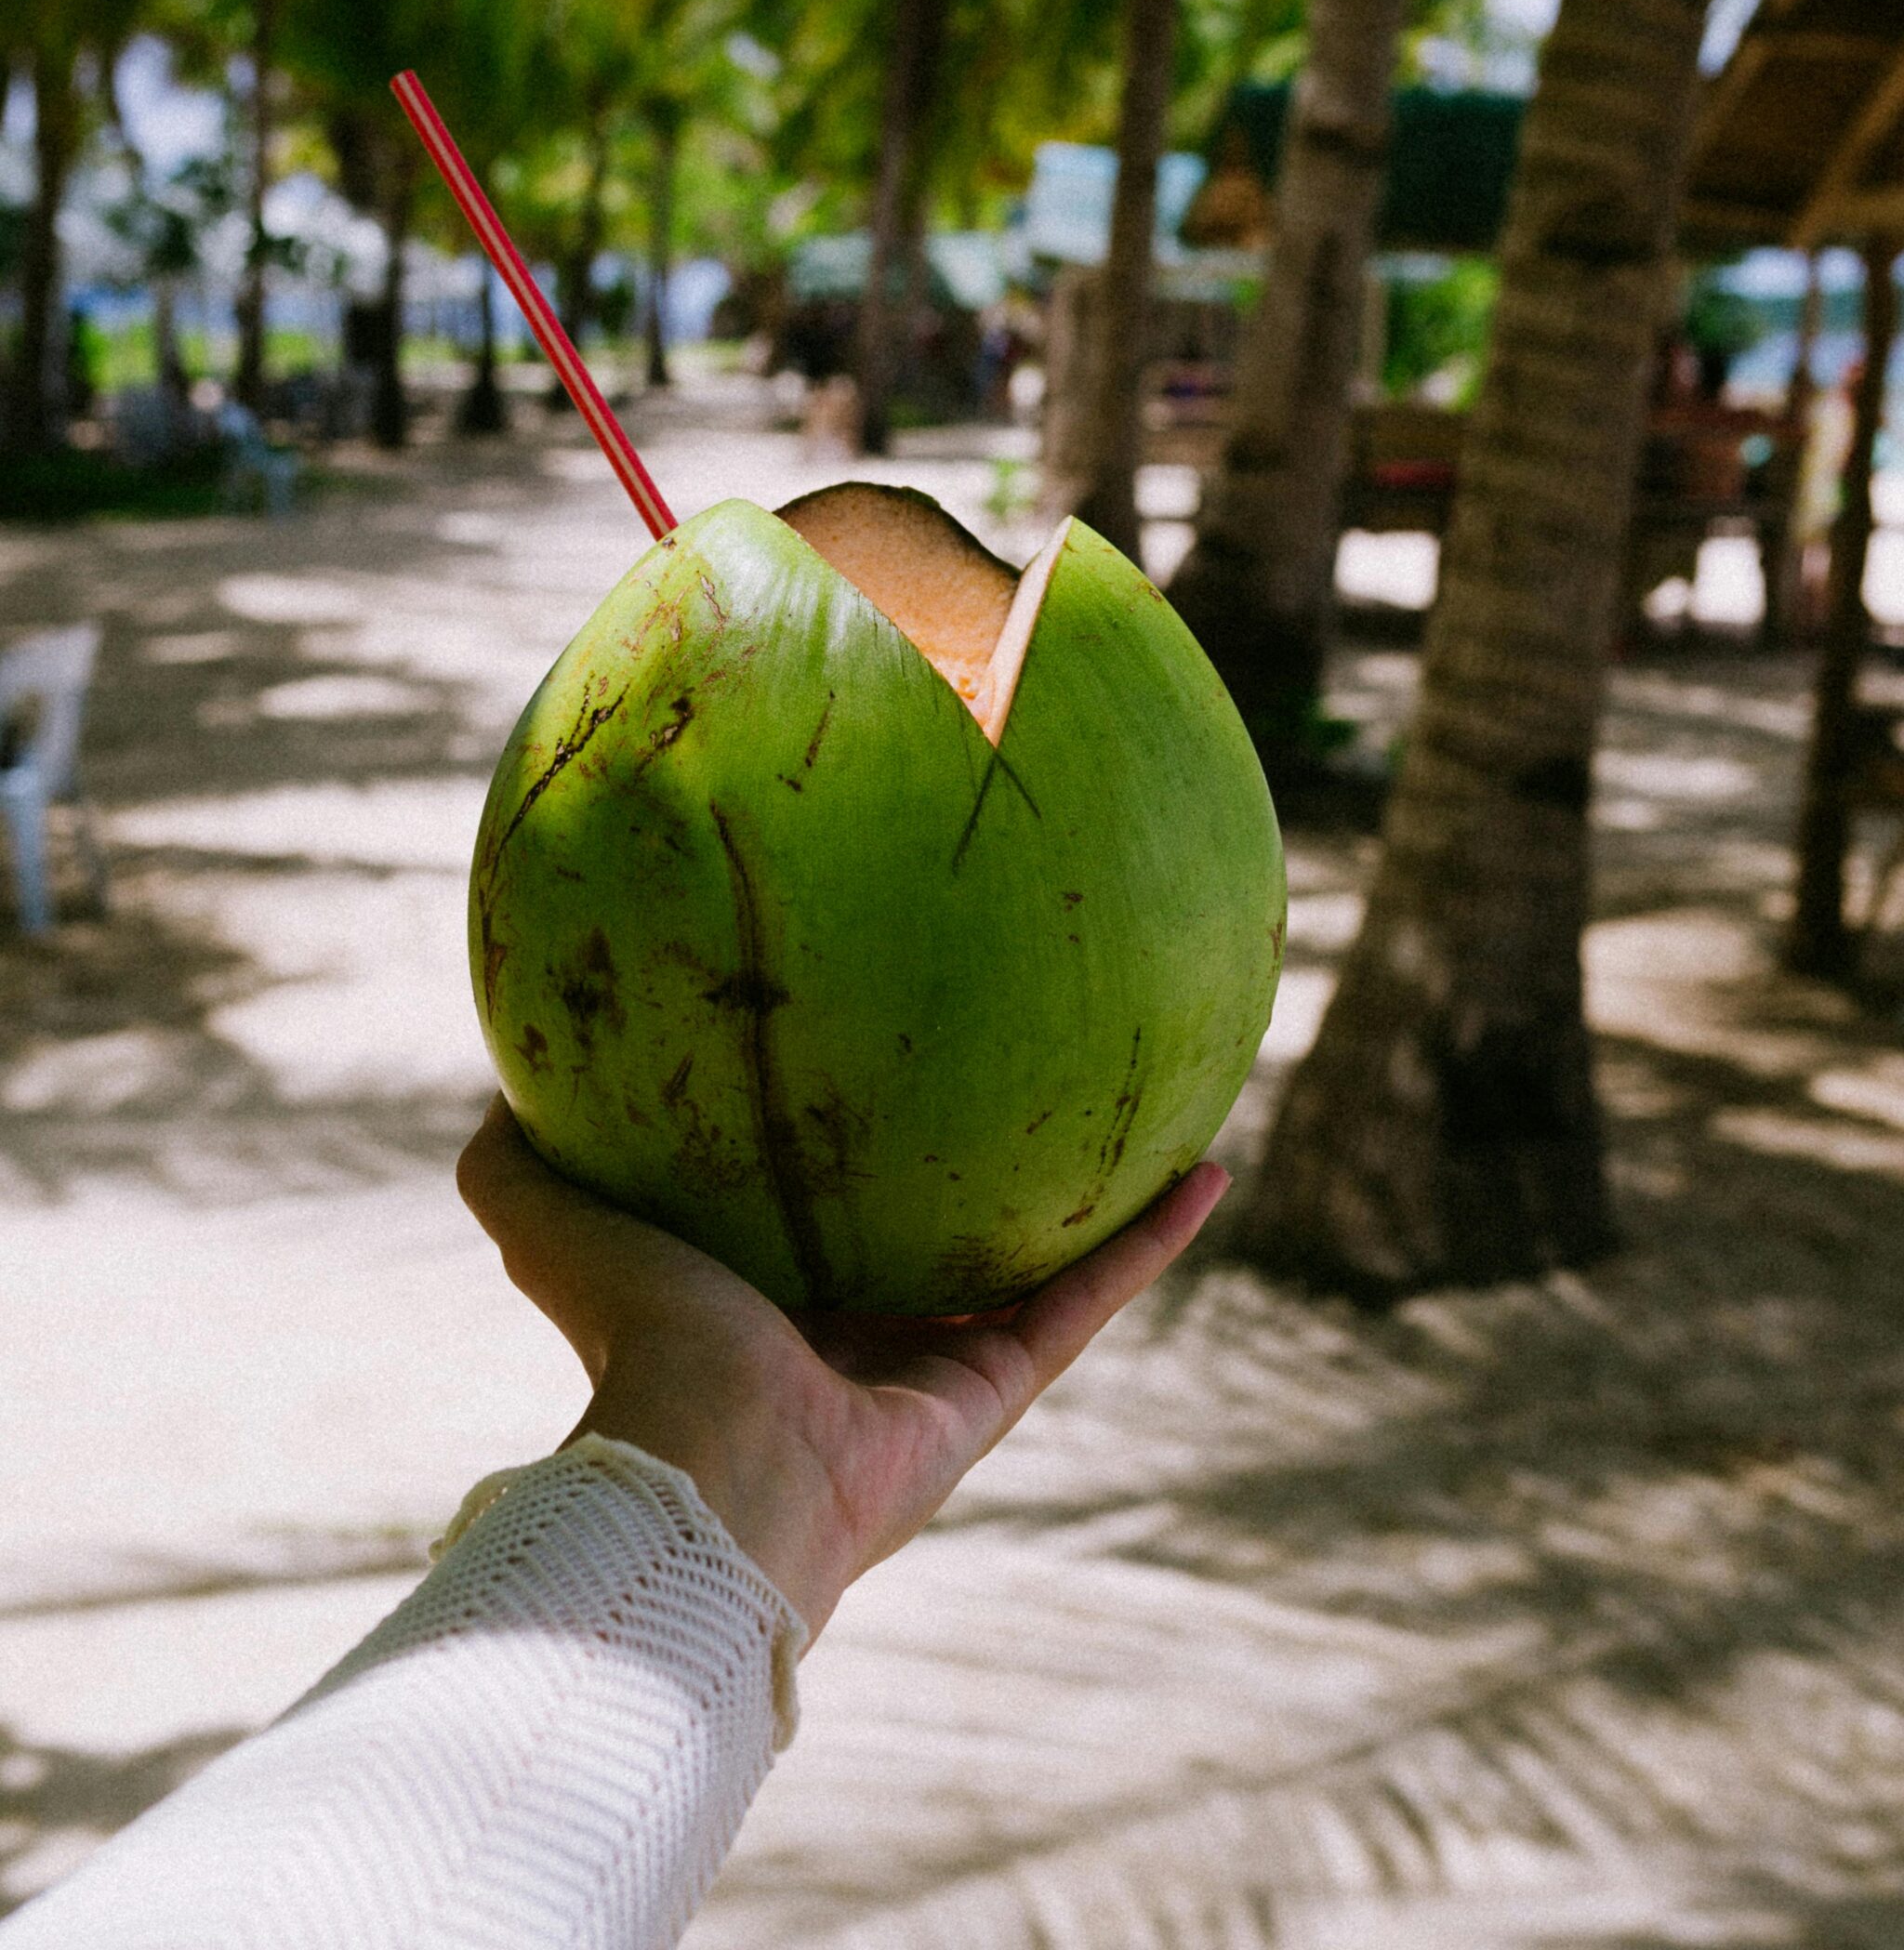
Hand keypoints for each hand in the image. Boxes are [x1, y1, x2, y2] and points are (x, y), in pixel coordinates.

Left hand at [457, 1097, 1227, 1636]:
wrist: (711, 1465)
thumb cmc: (634, 1346)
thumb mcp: (558, 1225)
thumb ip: (517, 1167)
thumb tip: (489, 1089)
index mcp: (765, 1308)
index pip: (816, 1227)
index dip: (843, 1168)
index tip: (875, 1094)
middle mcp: (855, 1342)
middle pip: (931, 1252)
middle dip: (974, 1193)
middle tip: (1025, 1095)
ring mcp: (935, 1370)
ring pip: (1030, 1275)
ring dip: (1092, 1209)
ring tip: (1149, 1123)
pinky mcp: (998, 1388)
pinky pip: (1087, 1297)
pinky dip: (1149, 1240)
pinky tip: (1206, 1167)